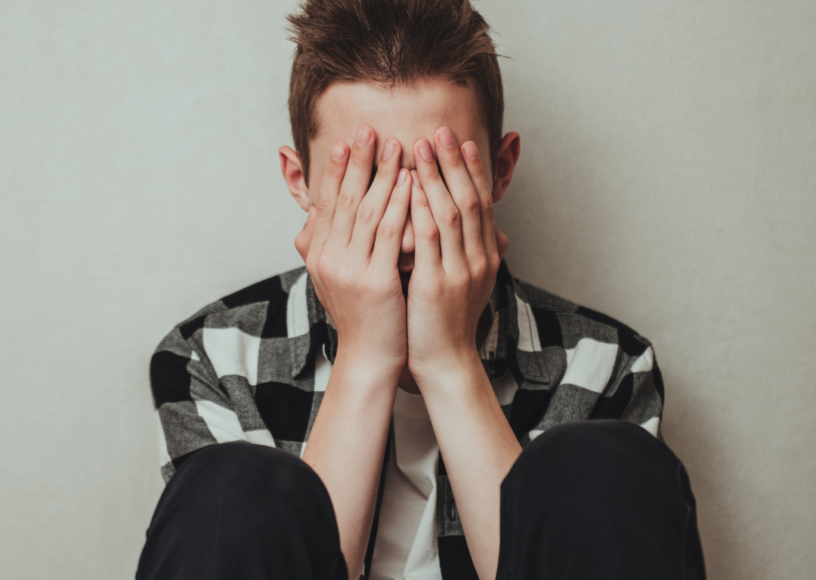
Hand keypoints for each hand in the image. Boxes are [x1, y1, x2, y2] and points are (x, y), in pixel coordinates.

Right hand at [295, 125, 411, 373]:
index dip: (337, 171)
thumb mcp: (334, 279)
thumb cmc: (361, 316)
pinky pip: (389, 235)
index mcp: (318, 255)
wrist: (369, 357)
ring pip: (368, 211)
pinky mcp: (375, 282)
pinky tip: (411, 183)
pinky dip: (401, 205)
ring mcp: (351, 270)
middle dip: (359, 162)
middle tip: (369, 129)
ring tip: (396, 145)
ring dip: (383, 175)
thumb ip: (327, 245)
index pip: (327, 203)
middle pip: (346, 200)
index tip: (346, 142)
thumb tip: (316, 216)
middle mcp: (329, 259)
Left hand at [406, 127, 508, 381]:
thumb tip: (485, 229)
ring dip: (436, 176)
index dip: (471, 170)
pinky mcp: (437, 284)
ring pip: (451, 212)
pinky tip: (408, 187)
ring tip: (422, 146)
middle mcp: (479, 258)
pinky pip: (429, 239)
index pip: (482, 203)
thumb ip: (468, 252)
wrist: (446, 362)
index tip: (461, 142)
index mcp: (485, 255)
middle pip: (470, 199)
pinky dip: (419, 208)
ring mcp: (460, 271)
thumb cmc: (447, 321)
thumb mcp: (466, 283)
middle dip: (454, 163)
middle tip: (441, 130)